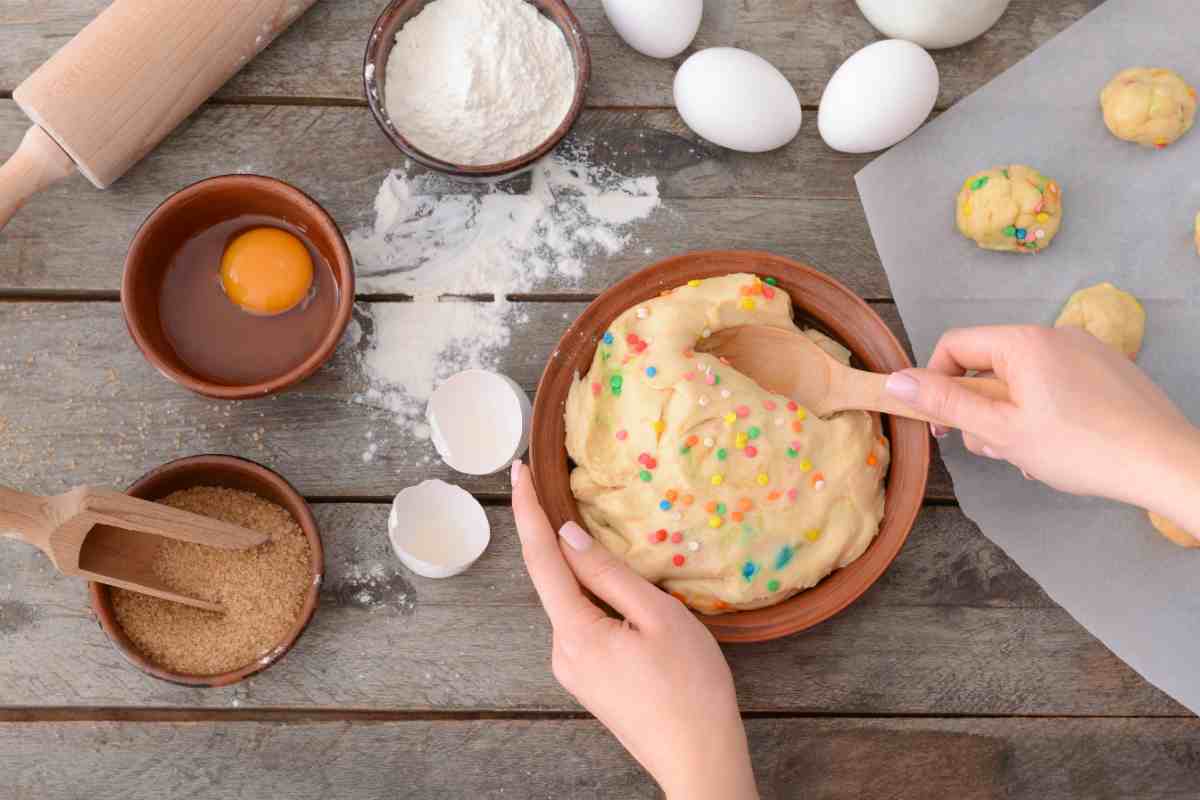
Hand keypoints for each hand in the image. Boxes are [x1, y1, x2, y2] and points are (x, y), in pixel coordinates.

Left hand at [511, 461, 758, 799]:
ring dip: (586, 574)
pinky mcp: (590, 681)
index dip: (527, 510)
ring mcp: (574, 670)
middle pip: (556, 581)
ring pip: (574, 604)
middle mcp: (562, 651)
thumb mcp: (658, 617)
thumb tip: (568, 537)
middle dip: (558, 539)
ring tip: (610, 551)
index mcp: (574, 632)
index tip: (516, 470)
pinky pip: (586, 626)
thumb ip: (610, 574)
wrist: (699, 760)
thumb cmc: (690, 688)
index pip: (541, 558)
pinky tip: (625, 601)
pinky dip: (596, 600)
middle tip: (557, 490)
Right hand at [883, 325, 1199, 531]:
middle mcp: (1054, 333)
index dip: (936, 384)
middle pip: (990, 366)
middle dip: (982, 410)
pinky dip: (1046, 412)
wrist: (1165, 463)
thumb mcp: (1000, 431)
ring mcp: (1086, 349)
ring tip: (1033, 455)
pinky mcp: (1109, 369)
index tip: (943, 428)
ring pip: (1023, 380)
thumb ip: (945, 403)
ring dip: (1013, 417)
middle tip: (998, 450)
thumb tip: (894, 380)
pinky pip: (1056, 383)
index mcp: (1023, 342)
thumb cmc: (1080, 448)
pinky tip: (1061, 447)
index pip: (955, 346)